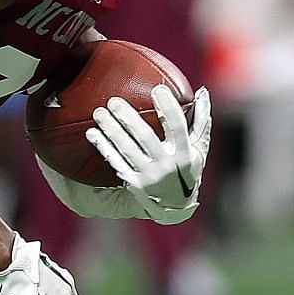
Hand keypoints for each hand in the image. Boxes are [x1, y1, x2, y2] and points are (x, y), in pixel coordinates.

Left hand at [86, 85, 210, 224]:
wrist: (175, 205)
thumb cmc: (187, 169)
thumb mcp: (200, 148)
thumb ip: (201, 120)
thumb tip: (202, 92)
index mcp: (186, 153)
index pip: (177, 127)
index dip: (169, 108)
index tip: (158, 89)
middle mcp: (167, 165)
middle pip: (145, 138)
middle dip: (129, 118)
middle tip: (114, 101)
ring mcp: (149, 175)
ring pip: (127, 149)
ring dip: (111, 130)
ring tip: (99, 113)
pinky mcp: (134, 183)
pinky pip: (116, 162)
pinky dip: (103, 147)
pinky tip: (91, 133)